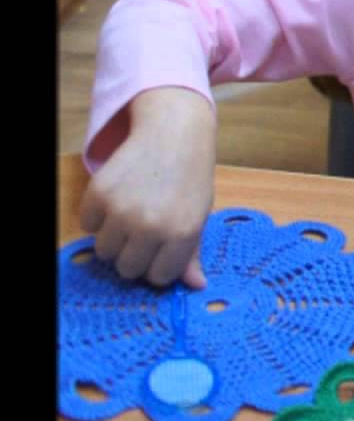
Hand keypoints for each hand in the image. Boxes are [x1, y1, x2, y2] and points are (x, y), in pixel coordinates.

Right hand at [78, 87, 216, 288]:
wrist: (172, 134)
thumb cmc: (189, 178)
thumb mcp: (199, 214)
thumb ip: (192, 252)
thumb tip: (196, 286)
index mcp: (181, 233)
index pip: (159, 277)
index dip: (159, 266)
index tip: (162, 251)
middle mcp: (150, 226)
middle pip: (128, 269)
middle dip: (135, 256)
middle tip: (144, 233)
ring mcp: (121, 210)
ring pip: (103, 252)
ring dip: (114, 240)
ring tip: (131, 216)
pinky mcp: (97, 195)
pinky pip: (86, 226)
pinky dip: (97, 218)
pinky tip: (117, 200)